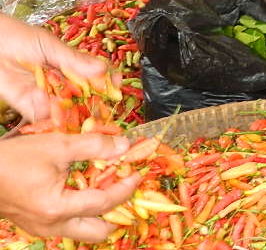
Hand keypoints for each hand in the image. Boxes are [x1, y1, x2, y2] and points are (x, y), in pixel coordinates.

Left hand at [0, 15, 106, 121]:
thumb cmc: (18, 37)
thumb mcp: (49, 45)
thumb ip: (73, 60)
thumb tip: (102, 69)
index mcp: (71, 65)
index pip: (96, 75)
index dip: (108, 82)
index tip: (116, 87)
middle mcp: (61, 82)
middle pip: (83, 97)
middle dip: (91, 105)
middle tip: (97, 112)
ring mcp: (45, 94)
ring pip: (64, 109)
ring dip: (67, 112)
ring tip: (66, 108)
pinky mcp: (26, 105)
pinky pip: (40, 115)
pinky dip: (44, 113)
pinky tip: (43, 101)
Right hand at [0, 133, 139, 241]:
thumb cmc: (14, 159)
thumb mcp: (57, 145)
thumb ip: (94, 146)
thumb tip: (125, 146)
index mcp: (59, 208)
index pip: (105, 203)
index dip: (126, 188)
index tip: (139, 174)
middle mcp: (53, 225)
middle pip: (98, 232)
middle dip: (118, 212)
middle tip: (126, 187)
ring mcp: (43, 228)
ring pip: (83, 231)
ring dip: (101, 213)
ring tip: (109, 188)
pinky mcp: (37, 224)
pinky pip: (69, 225)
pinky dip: (84, 211)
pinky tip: (86, 189)